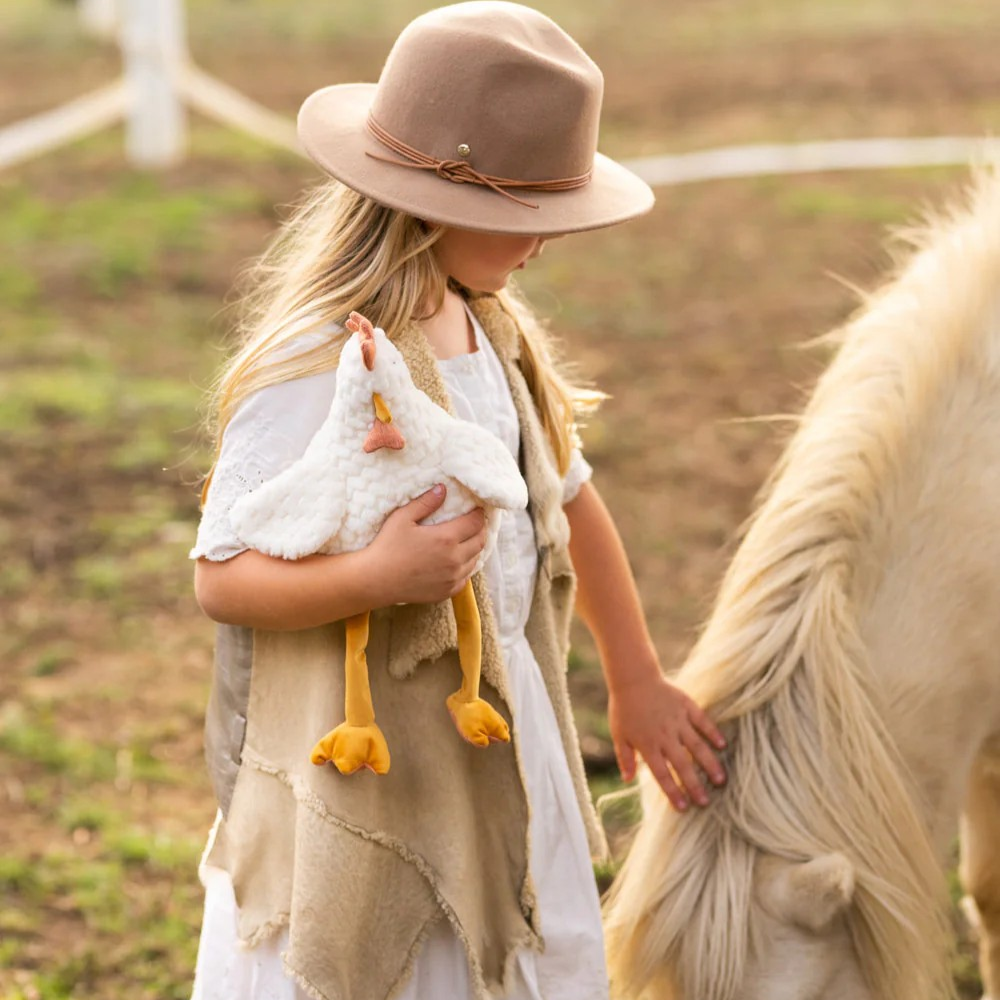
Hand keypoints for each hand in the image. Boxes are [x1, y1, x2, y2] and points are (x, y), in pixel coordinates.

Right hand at [364, 485, 486, 605]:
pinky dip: (465, 567)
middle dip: (480, 529)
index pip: (475, 523)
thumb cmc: (386, 546)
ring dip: (474, 549)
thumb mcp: (402, 518)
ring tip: (467, 540)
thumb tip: (443, 489)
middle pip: (480, 541)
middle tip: (475, 523)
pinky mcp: (447, 592)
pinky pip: (465, 578)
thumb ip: (425, 502)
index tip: (477, 509)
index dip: (479, 514)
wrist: (376, 580)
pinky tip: (457, 561)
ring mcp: (452, 578)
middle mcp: (454, 560)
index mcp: (446, 539)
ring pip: (475, 560)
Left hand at [608, 673, 726, 811]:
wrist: (633, 678)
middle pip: (682, 764)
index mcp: (648, 745)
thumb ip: (625, 758)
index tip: (683, 807)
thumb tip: (627, 780)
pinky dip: (712, 733)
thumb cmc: (624, 708)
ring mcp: (677, 720)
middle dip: (694, 784)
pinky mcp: (686, 706)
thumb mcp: (619, 734)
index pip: (662, 774)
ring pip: (696, 746)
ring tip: (721, 780)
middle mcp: (665, 735)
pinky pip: (702, 721)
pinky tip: (722, 745)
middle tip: (706, 802)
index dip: (672, 791)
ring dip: (709, 764)